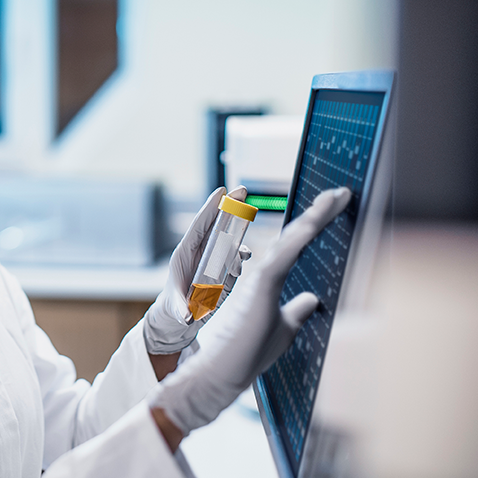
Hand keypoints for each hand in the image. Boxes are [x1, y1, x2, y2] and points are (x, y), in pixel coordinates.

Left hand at [143, 186, 251, 353]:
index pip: (198, 226)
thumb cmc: (174, 309)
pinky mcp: (222, 269)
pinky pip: (234, 256)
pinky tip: (245, 258)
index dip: (209, 208)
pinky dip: (242, 254)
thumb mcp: (176, 309)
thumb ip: (181, 310)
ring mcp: (212, 259)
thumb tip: (188, 317)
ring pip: (227, 239)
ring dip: (238, 234)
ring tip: (244, 246)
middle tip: (243, 189)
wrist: (180, 318)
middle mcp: (199, 252)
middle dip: (228, 206)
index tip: (221, 191)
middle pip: (215, 224)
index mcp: (184, 253)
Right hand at [148, 187, 351, 436]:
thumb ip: (296, 311)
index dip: (316, 226)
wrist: (223, 371)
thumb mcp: (283, 329)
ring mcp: (260, 277)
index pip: (296, 247)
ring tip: (335, 197)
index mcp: (269, 282)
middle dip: (320, 213)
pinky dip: (300, 236)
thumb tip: (312, 299)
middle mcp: (264, 273)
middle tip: (341, 193)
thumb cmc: (247, 353)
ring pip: (291, 240)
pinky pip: (284, 254)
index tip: (336, 207)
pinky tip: (316, 221)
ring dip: (315, 218)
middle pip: (295, 237)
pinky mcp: (260, 285)